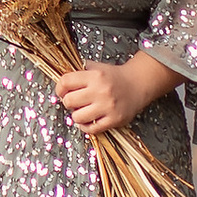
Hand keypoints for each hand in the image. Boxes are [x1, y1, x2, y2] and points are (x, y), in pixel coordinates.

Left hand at [51, 48, 178, 141]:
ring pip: (77, 117)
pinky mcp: (114, 120)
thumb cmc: (114, 77)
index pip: (65, 82)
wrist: (137, 85)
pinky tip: (88, 120)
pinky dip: (85, 126)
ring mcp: (107, 107)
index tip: (62, 91)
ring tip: (82, 110)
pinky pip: (91, 129)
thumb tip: (60, 82)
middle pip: (69, 101)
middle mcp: (100, 91)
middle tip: (74, 101)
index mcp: (95, 75)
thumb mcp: (97, 67)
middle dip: (68, 102)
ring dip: (77, 115)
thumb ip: (79, 71)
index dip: (60, 88)